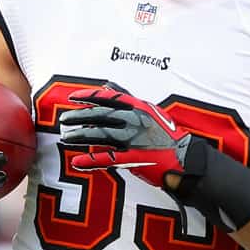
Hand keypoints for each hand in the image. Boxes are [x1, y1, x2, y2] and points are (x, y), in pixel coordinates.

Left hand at [58, 87, 191, 188]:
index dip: (89, 97)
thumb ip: (129, 99)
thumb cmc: (168, 136)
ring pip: (99, 135)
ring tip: (66, 138)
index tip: (73, 98)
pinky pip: (106, 158)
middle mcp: (134, 120)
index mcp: (139, 107)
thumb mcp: (151, 111)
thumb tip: (109, 87)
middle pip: (99, 116)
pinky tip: (77, 162)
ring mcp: (133, 140)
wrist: (185, 159)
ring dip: (79, 136)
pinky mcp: (132, 158)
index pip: (108, 98)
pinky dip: (90, 160)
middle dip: (79, 117)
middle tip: (64, 120)